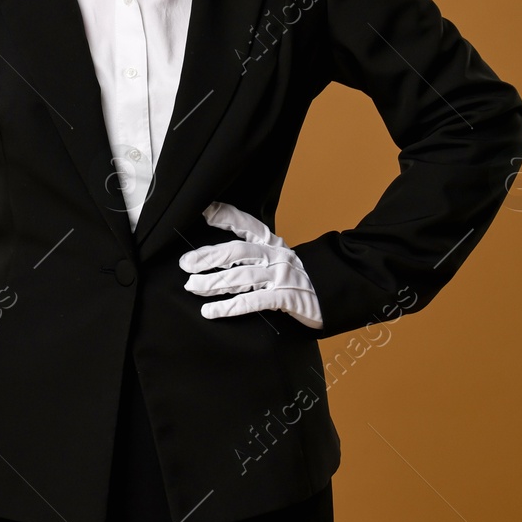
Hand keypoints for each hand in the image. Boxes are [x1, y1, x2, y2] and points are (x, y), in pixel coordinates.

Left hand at [178, 202, 322, 329]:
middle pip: (238, 251)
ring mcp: (282, 276)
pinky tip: (211, 311)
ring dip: (214, 282)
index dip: (226, 215)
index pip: (247, 225)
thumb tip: (218, 257)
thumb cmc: (301, 278)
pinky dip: (230, 306)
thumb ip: (255, 255)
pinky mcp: (287, 298)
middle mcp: (276, 256)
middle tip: (186, 264)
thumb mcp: (280, 258)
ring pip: (242, 277)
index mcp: (273, 244)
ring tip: (192, 286)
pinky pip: (254, 301)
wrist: (336, 294)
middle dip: (209, 256)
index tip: (203, 210)